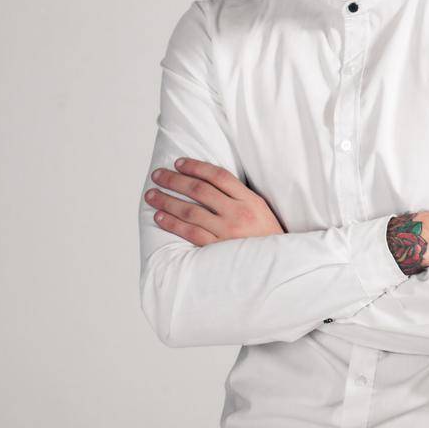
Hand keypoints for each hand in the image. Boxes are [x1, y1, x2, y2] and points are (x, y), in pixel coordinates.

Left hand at [145, 158, 285, 245]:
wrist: (277, 264)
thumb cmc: (266, 235)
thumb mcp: (260, 209)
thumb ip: (238, 196)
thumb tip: (207, 182)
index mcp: (250, 200)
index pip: (218, 176)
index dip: (196, 167)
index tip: (179, 163)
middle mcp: (238, 213)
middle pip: (200, 190)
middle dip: (174, 180)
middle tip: (157, 176)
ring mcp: (227, 231)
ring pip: (190, 211)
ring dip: (167, 201)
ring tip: (151, 195)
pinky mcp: (217, 249)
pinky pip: (190, 233)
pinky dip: (173, 224)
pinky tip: (160, 217)